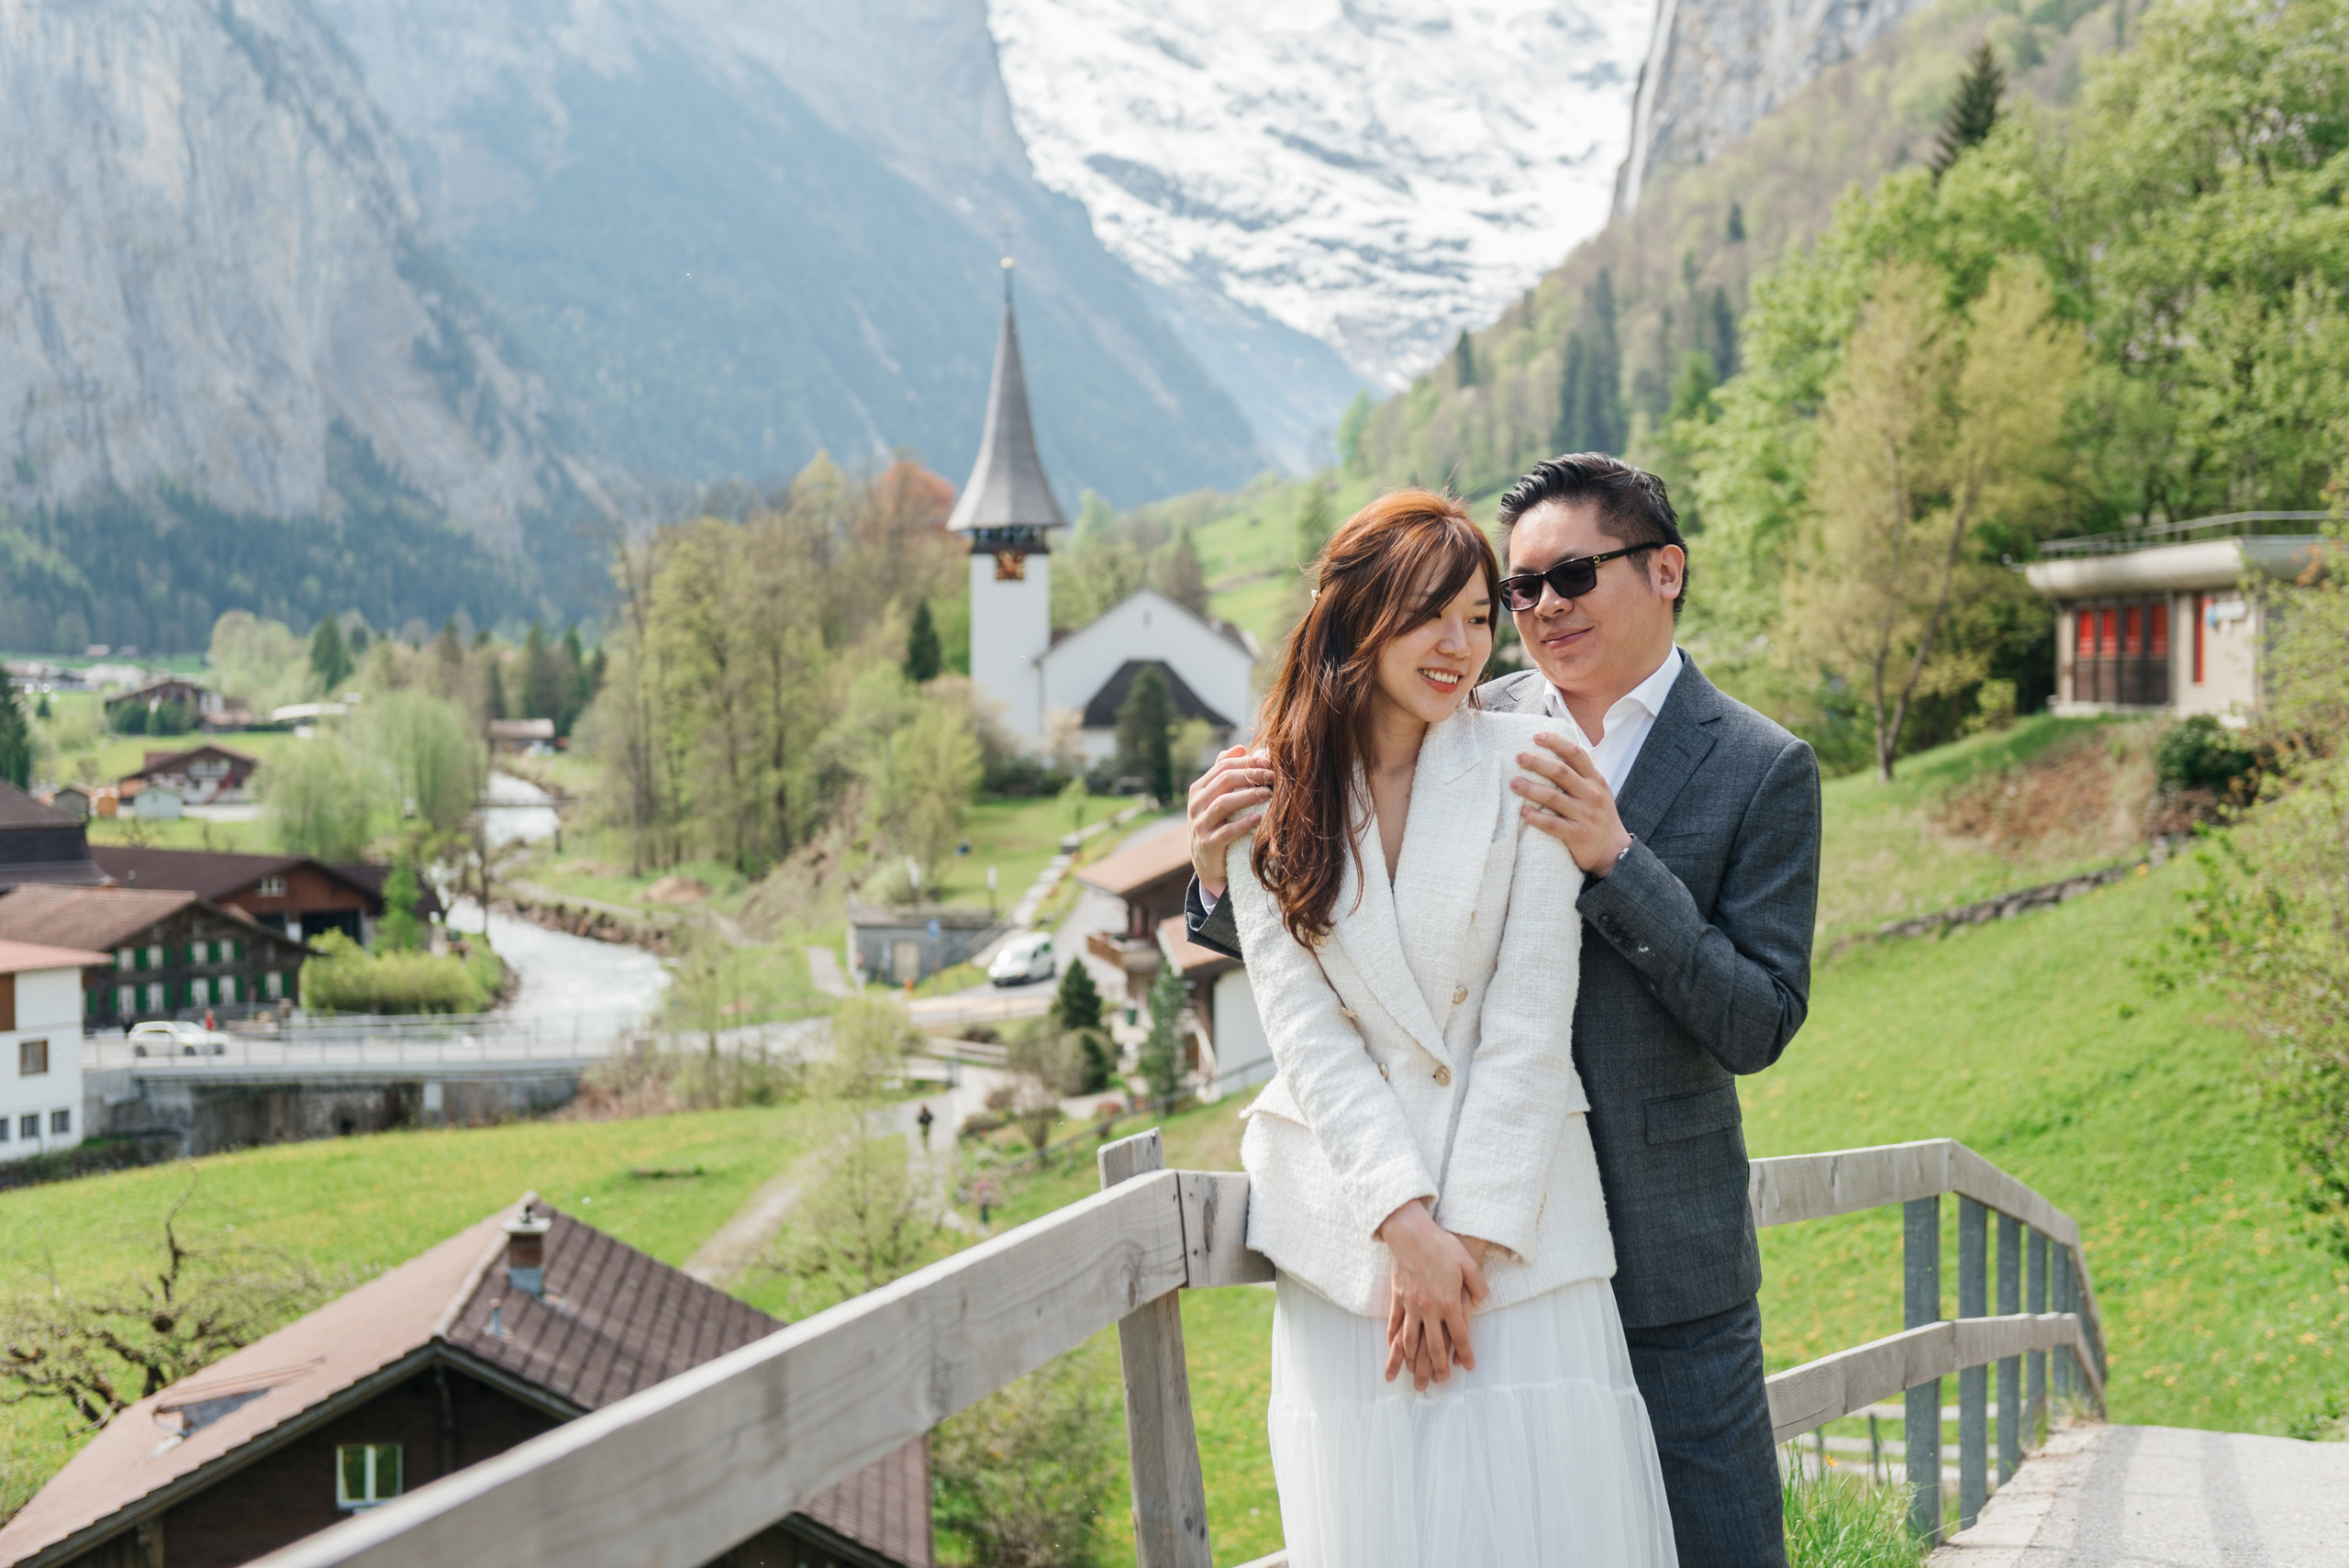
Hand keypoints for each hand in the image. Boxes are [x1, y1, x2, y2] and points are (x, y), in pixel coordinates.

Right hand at [1188, 745, 1272, 897]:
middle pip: (1224, 781)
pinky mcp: (1207, 844)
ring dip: (1248, 797)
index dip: (1247, 762)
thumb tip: (1240, 748)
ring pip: (1224, 803)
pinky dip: (1243, 824)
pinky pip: (1226, 832)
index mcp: (1199, 789)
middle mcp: (1196, 804)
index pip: (1223, 766)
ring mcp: (1199, 824)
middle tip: (1273, 776)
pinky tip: (1259, 819)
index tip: (1268, 762)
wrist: (1207, 862)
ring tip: (1268, 794)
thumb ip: (1225, 772)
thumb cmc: (1217, 824)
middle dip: (1251, 776)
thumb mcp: (1217, 798)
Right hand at [1377, 1200, 1489, 1390]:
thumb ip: (1477, 1285)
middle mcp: (1429, 1309)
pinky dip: (1393, 1341)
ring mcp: (1410, 1305)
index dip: (1465, 1353)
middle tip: (1440, 1382)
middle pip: (1433, 1346)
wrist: (1411, 1234)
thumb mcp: (1468, 1263)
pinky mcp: (1397, 1298)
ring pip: (1409, 1341)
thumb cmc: (1441, 1246)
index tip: (1468, 1367)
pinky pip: (1394, 1324)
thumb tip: (1480, 1301)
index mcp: (1449, 1302)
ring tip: (1412, 1377)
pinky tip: (1393, 1352)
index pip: (1459, 1335)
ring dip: (1411, 1362)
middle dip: (1437, 1367)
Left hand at [1511, 733, 1634, 876]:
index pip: (1576, 754)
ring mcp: (1585, 814)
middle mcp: (1591, 794)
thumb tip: (1554, 754)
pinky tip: (1523, 811)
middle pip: (1561, 772)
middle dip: (1538, 762)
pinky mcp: (1577, 834)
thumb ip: (1581, 775)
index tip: (1537, 736)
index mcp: (1595, 780)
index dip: (1556, 742)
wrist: (1615, 851)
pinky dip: (1536, 817)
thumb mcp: (1598, 791)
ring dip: (1531, 788)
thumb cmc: (1600, 817)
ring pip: (1553, 797)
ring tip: (1514, 783)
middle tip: (1519, 757)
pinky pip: (1552, 824)